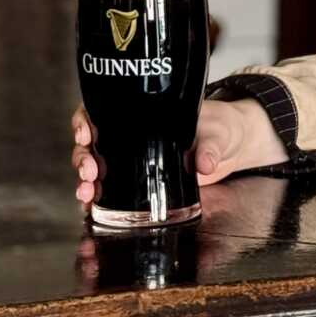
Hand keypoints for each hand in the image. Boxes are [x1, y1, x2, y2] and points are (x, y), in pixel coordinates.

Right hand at [70, 100, 287, 209]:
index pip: (102, 110)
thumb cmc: (220, 128)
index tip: (85, 133)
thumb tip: (205, 164)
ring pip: (97, 167)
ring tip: (87, 193)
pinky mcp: (141, 182)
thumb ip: (210, 148)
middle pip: (92, 142)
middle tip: (90, 172)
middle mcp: (132, 135)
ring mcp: (134, 160)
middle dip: (83, 157)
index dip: (85, 120)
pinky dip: (97, 199)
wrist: (232, 146)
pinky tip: (91, 207)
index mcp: (144, 114)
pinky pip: (111, 189)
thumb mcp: (217, 133)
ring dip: (85, 181)